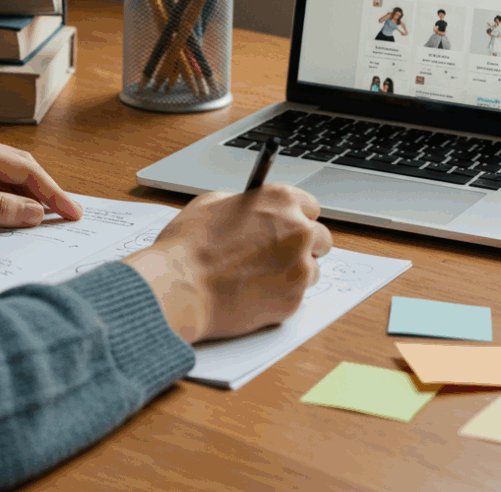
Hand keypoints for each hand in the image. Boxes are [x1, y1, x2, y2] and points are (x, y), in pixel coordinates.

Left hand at [0, 132, 81, 232]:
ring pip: (1, 181)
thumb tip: (35, 212)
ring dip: (23, 200)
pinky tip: (5, 221)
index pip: (27, 170)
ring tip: (44, 222)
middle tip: (68, 218)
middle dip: (45, 194)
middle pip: (19, 171)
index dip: (54, 193)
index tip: (74, 214)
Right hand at [121, 184, 332, 343]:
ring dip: (293, 273)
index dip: (296, 218)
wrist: (180, 288)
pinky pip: (295, 296)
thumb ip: (243, 203)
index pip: (310, 207)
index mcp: (281, 200)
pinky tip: (252, 293)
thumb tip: (250, 209)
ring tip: (258, 277)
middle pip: (320, 239)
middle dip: (302, 247)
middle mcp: (298, 230)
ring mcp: (299, 267)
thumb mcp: (211, 204)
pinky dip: (279, 296)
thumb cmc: (189, 246)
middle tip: (277, 255)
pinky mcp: (294, 300)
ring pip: (312, 270)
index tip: (288, 227)